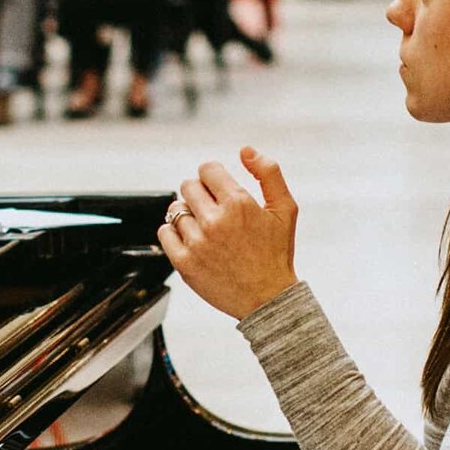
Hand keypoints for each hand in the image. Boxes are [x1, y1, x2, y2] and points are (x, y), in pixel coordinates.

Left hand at [160, 148, 298, 316]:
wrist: (267, 299)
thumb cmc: (276, 254)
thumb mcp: (285, 209)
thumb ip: (269, 173)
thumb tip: (245, 150)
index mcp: (238, 203)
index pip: (207, 169)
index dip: (213, 177)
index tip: (219, 189)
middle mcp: (215, 221)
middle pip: (188, 186)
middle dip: (200, 194)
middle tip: (213, 210)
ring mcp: (197, 242)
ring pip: (175, 209)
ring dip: (188, 215)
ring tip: (206, 229)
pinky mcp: (184, 262)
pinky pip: (164, 232)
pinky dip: (174, 233)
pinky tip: (193, 240)